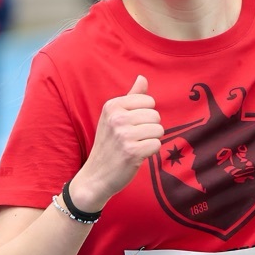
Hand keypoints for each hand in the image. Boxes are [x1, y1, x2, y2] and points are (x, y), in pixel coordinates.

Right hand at [69, 76, 163, 210]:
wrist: (96, 176)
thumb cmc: (108, 145)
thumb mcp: (114, 117)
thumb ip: (131, 97)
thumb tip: (143, 78)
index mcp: (112, 106)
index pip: (148, 101)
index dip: (145, 115)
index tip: (131, 126)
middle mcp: (117, 118)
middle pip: (155, 115)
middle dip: (150, 128)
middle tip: (134, 139)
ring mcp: (124, 135)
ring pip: (158, 130)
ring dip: (151, 140)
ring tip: (135, 146)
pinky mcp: (132, 152)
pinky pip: (157, 145)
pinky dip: (150, 152)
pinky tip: (137, 156)